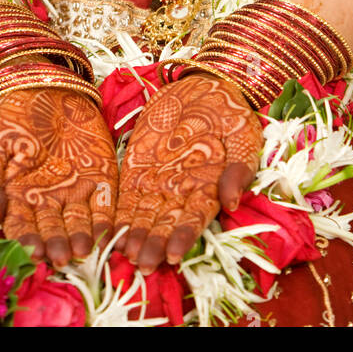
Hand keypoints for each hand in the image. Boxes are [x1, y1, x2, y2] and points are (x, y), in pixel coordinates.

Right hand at [0, 86, 118, 268]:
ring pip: (79, 224)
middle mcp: (47, 203)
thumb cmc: (12, 119)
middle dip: (57, 246)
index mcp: (18, 199)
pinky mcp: (100, 179)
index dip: (28, 241)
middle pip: (52, 232)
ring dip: (82, 238)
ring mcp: (75, 192)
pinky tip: (109, 233)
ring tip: (84, 248)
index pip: (22, 228)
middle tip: (62, 257)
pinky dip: (108, 220)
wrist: (46, 86)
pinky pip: (105, 205)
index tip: (33, 252)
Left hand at [115, 73, 262, 274]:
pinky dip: (119, 214)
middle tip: (144, 264)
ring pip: (144, 215)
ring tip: (126, 253)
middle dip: (155, 245)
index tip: (174, 255)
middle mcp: (181, 192)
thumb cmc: (230, 115)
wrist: (203, 87)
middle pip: (166, 224)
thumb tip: (231, 201)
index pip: (195, 220)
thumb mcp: (242, 137)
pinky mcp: (138, 169)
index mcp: (208, 189)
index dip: (184, 238)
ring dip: (135, 235)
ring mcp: (158, 182)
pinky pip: (126, 196)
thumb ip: (238, 169)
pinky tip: (111, 231)